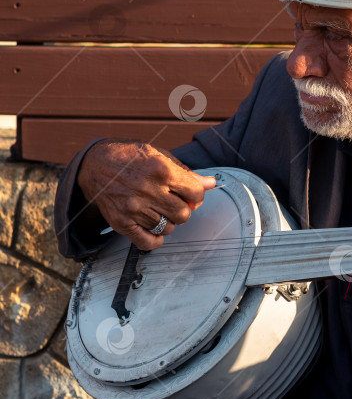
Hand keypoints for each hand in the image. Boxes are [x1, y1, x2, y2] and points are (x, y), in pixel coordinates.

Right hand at [76, 140, 215, 250]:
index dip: (196, 196)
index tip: (189, 194)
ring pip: (168, 228)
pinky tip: (154, 227)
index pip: (196, 194)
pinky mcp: (121, 222)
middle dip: (183, 209)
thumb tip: (210, 184)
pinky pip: (149, 242)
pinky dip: (156, 239)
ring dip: (168, 221)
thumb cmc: (130, 157)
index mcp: (161, 170)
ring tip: (158, 209)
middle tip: (172, 202)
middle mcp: (147, 190)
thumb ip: (186, 173)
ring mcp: (133, 208)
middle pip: (184, 214)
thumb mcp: (160, 156)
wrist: (94, 164)